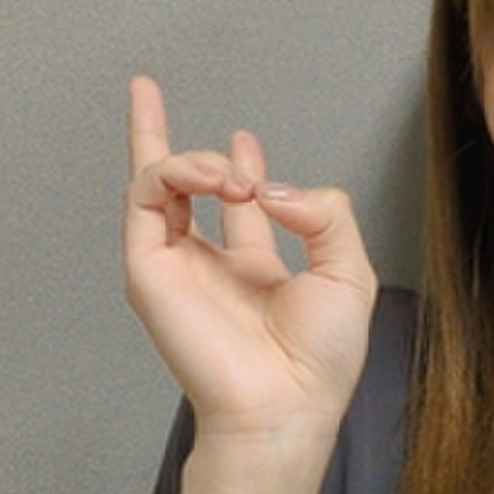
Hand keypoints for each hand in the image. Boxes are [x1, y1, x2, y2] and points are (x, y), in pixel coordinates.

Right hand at [120, 76, 376, 458]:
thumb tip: (270, 186)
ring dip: (193, 159)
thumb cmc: (321, 360)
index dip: (238, 166)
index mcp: (256, 271)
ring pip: (157, 185)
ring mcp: (175, 266)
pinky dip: (176, 172)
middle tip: (146, 91)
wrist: (285, 402)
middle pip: (175, 188)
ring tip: (230, 172)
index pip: (234, 208)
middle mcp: (210, 265)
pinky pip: (145, 198)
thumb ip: (324, 214)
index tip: (244, 140)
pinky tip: (217, 178)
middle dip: (160, 138)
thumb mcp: (349, 272)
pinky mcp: (148, 269)